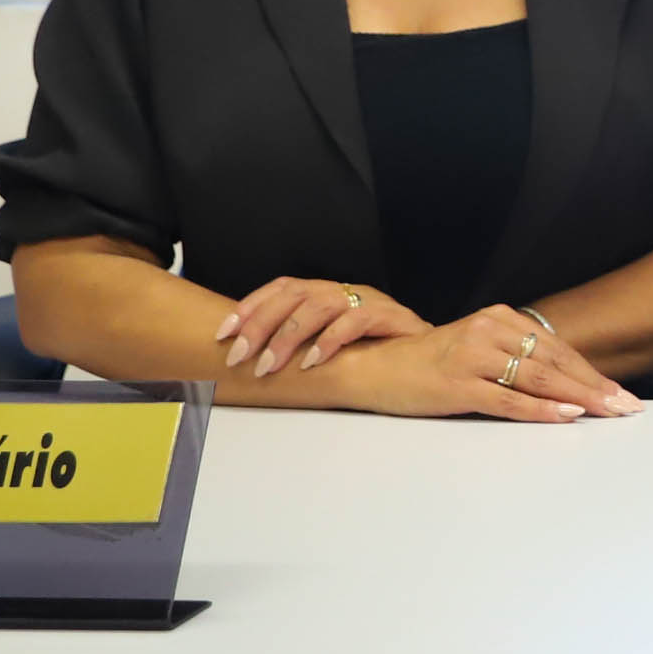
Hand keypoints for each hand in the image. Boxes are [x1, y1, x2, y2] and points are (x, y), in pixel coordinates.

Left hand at [217, 277, 430, 378]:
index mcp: (323, 292)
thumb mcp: (327, 342)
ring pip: (319, 305)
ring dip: (288, 336)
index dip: (250, 307)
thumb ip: (297, 342)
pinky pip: (356, 320)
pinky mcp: (390, 316)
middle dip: (260, 325)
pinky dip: (331, 340)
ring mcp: (366, 300)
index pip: (280, 288)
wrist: (429, 356)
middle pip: (294, 295)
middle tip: (239, 355)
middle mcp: (342, 291)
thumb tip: (247, 356)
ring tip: (270, 365)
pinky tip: (313, 361)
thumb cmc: (372, 351)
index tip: (223, 333)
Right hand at [330, 305, 645, 422]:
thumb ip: (517, 359)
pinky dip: (539, 409)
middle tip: (627, 407)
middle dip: (596, 387)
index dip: (592, 373)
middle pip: (555, 362)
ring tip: (608, 412)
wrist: (375, 367)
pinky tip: (565, 415)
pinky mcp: (457, 385)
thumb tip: (568, 383)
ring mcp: (472, 357)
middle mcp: (489, 332)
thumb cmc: (433, 364)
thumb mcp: (480, 349)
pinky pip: (507, 399)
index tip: (620, 393)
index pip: (557, 348)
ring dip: (578, 398)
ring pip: (537, 379)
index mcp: (499, 319)